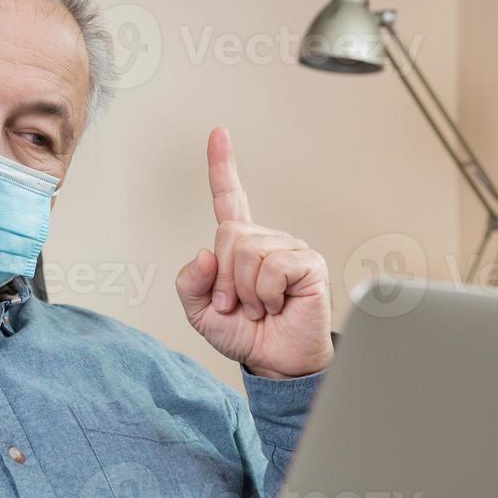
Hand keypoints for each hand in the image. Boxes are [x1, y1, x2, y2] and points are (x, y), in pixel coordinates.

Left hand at [176, 128, 333, 379]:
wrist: (276, 363)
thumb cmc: (245, 335)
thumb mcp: (200, 312)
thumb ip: (189, 284)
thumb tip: (203, 254)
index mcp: (239, 246)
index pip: (229, 198)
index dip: (223, 166)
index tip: (219, 133)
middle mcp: (266, 240)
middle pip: (229, 235)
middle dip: (223, 277)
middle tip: (237, 304)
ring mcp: (289, 248)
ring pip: (248, 252)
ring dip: (245, 291)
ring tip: (260, 307)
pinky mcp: (308, 263)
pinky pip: (272, 267)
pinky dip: (266, 293)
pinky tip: (278, 305)